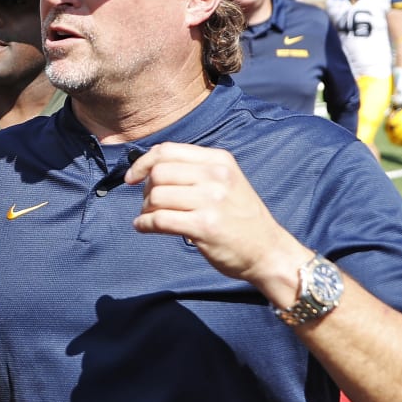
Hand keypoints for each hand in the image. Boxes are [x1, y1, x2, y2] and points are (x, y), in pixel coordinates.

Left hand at [124, 143, 306, 284]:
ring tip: (152, 217)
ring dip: (145, 209)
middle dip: (145, 189)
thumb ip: (194, 170)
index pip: (167, 150)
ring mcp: (211, 201)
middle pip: (158, 172)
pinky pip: (159, 220)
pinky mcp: (204, 226)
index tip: (132, 177)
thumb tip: (148, 168)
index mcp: (219, 160)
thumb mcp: (226, 181)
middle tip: (149, 204)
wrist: (268, 251)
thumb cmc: (240, 217)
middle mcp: (216, 176)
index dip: (143, 162)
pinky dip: (144, 224)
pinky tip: (144, 228)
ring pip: (156, 195)